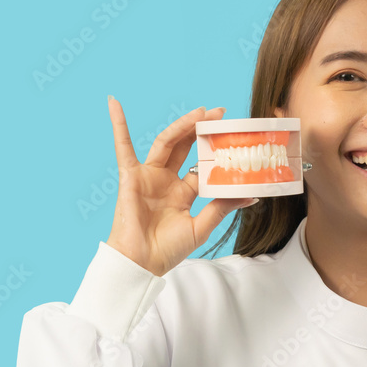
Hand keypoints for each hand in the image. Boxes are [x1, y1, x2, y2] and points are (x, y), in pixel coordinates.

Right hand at [104, 98, 256, 276]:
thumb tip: (251, 195)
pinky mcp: (130, 176)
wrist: (142, 263)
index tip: (231, 136)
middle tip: (220, 113)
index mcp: (182, 192)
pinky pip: (122, 147)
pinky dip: (118, 125)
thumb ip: (222, 208)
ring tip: (201, 111)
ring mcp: (148, 176)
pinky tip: (115, 104)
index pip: (200, 165)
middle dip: (201, 129)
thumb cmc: (167, 250)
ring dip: (182, 124)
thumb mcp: (201, 227)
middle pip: (185, 147)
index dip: (214, 152)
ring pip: (166, 143)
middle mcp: (166, 181)